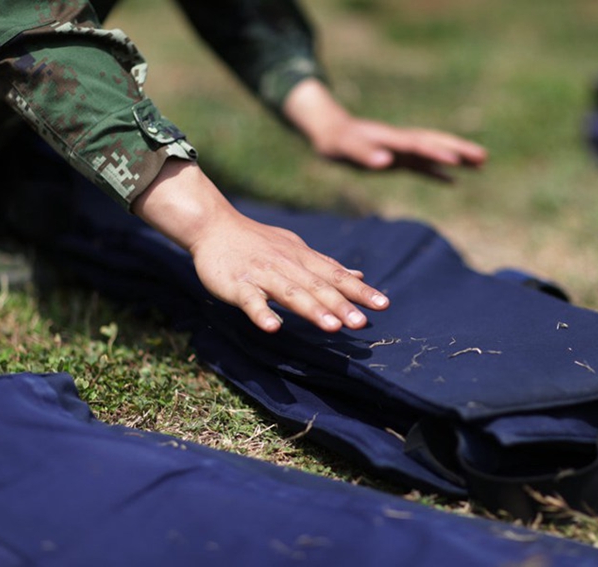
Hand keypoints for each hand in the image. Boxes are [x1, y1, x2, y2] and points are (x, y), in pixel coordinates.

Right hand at [133, 160, 388, 332]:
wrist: (214, 226)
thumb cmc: (258, 242)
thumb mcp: (296, 250)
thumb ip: (326, 266)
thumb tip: (359, 277)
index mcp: (303, 259)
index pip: (336, 275)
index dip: (359, 291)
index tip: (383, 304)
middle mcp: (288, 266)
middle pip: (318, 287)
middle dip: (341, 305)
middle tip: (360, 324)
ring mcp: (263, 275)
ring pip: (291, 293)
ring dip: (312, 310)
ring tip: (331, 328)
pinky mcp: (238, 284)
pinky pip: (251, 300)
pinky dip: (262, 313)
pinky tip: (273, 327)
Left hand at [284, 79, 486, 180]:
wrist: (330, 132)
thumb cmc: (336, 141)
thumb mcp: (345, 147)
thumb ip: (364, 153)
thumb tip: (385, 162)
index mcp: (391, 139)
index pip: (419, 145)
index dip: (437, 152)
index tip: (457, 161)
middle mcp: (401, 142)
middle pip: (435, 144)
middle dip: (459, 150)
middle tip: (484, 157)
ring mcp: (402, 150)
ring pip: (434, 153)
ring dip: (456, 158)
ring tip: (482, 164)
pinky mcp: (398, 159)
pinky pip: (422, 166)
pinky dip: (438, 172)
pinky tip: (454, 181)